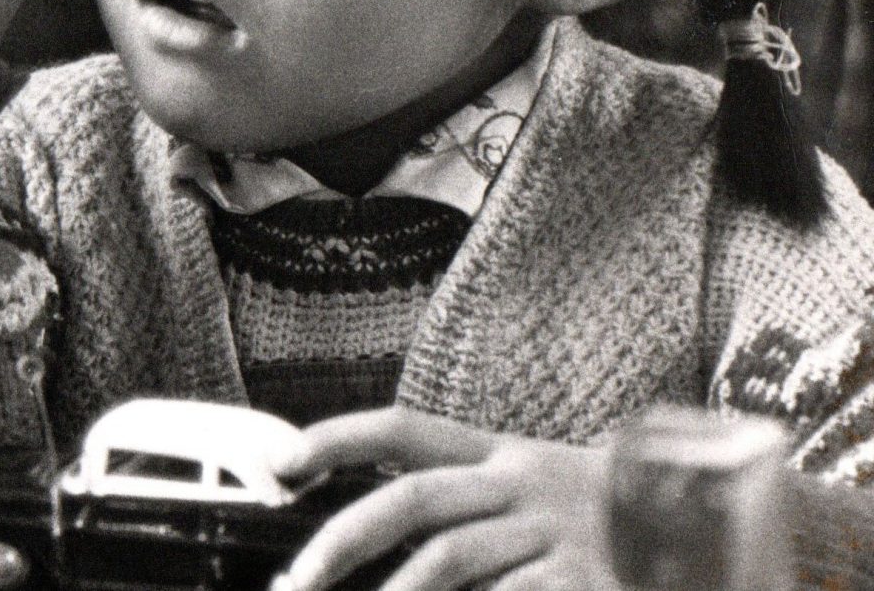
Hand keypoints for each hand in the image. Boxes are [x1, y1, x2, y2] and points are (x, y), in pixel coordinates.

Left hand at [274, 408, 617, 590]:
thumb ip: (462, 510)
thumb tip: (368, 541)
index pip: (403, 430)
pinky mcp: (584, 580)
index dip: (336, 438)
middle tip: (296, 581)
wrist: (726, 540)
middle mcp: (525, 484)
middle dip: (342, 540)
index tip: (280, 462)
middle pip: (414, 501)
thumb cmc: (603, 528)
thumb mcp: (534, 500)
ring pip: (449, 558)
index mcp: (503, 456)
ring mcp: (556, 533)